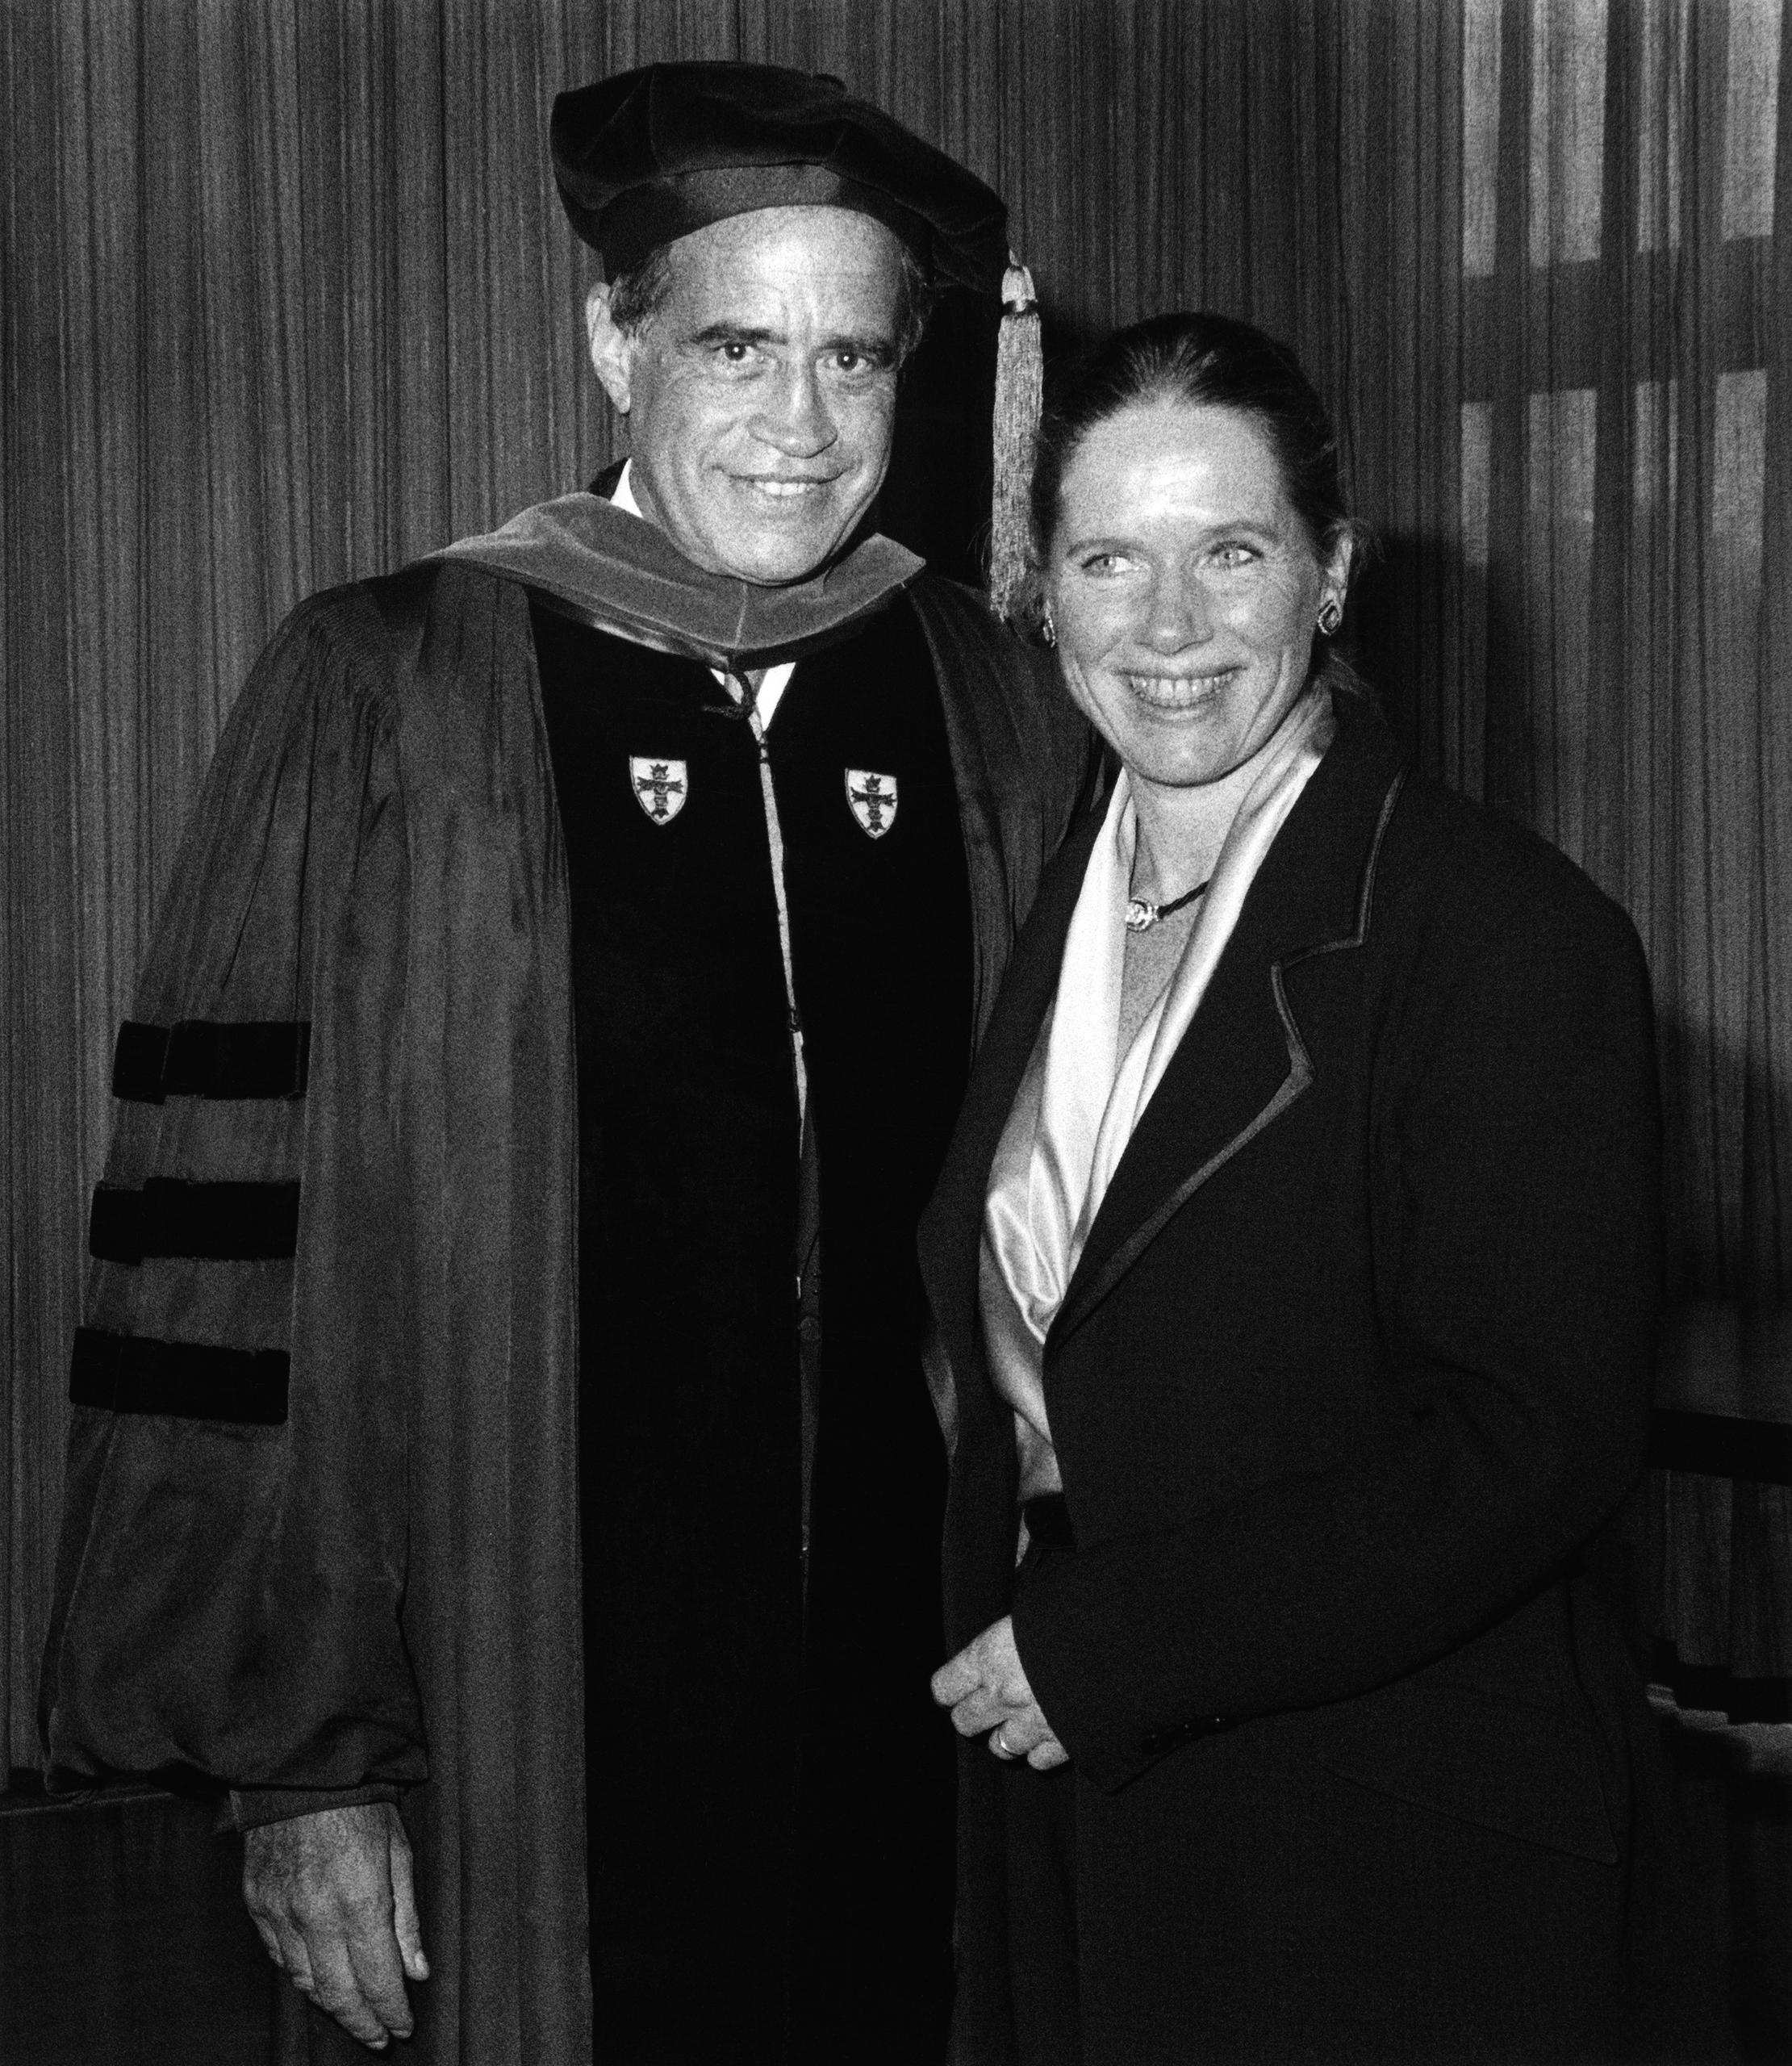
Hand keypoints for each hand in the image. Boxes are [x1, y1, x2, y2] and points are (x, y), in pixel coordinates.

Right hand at [243, 1801, 428, 2048]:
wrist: (301, 1768)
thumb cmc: (360, 1803)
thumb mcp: (399, 1851)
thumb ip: (407, 1918)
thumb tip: (418, 1972)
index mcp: (360, 1902)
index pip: (378, 1980)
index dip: (391, 2012)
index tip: (403, 2029)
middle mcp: (316, 1917)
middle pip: (338, 1994)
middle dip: (362, 2022)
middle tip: (379, 2037)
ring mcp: (280, 1912)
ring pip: (305, 1982)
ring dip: (331, 2005)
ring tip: (353, 2014)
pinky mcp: (257, 1903)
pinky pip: (279, 1956)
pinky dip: (301, 1975)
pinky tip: (318, 1979)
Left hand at [932, 1614, 1068, 1770]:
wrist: (1128, 1643)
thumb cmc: (1079, 1611)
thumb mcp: (1035, 1602)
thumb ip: (1013, 1624)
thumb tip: (1008, 1609)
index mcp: (989, 1656)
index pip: (944, 1687)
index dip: (950, 1687)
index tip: (958, 1685)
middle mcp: (1003, 1695)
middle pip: (964, 1722)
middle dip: (973, 1714)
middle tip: (989, 1703)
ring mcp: (1032, 1724)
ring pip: (1000, 1747)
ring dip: (1007, 1736)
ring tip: (1021, 1720)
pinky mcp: (1063, 1745)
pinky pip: (1038, 1761)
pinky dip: (1041, 1751)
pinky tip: (1051, 1732)